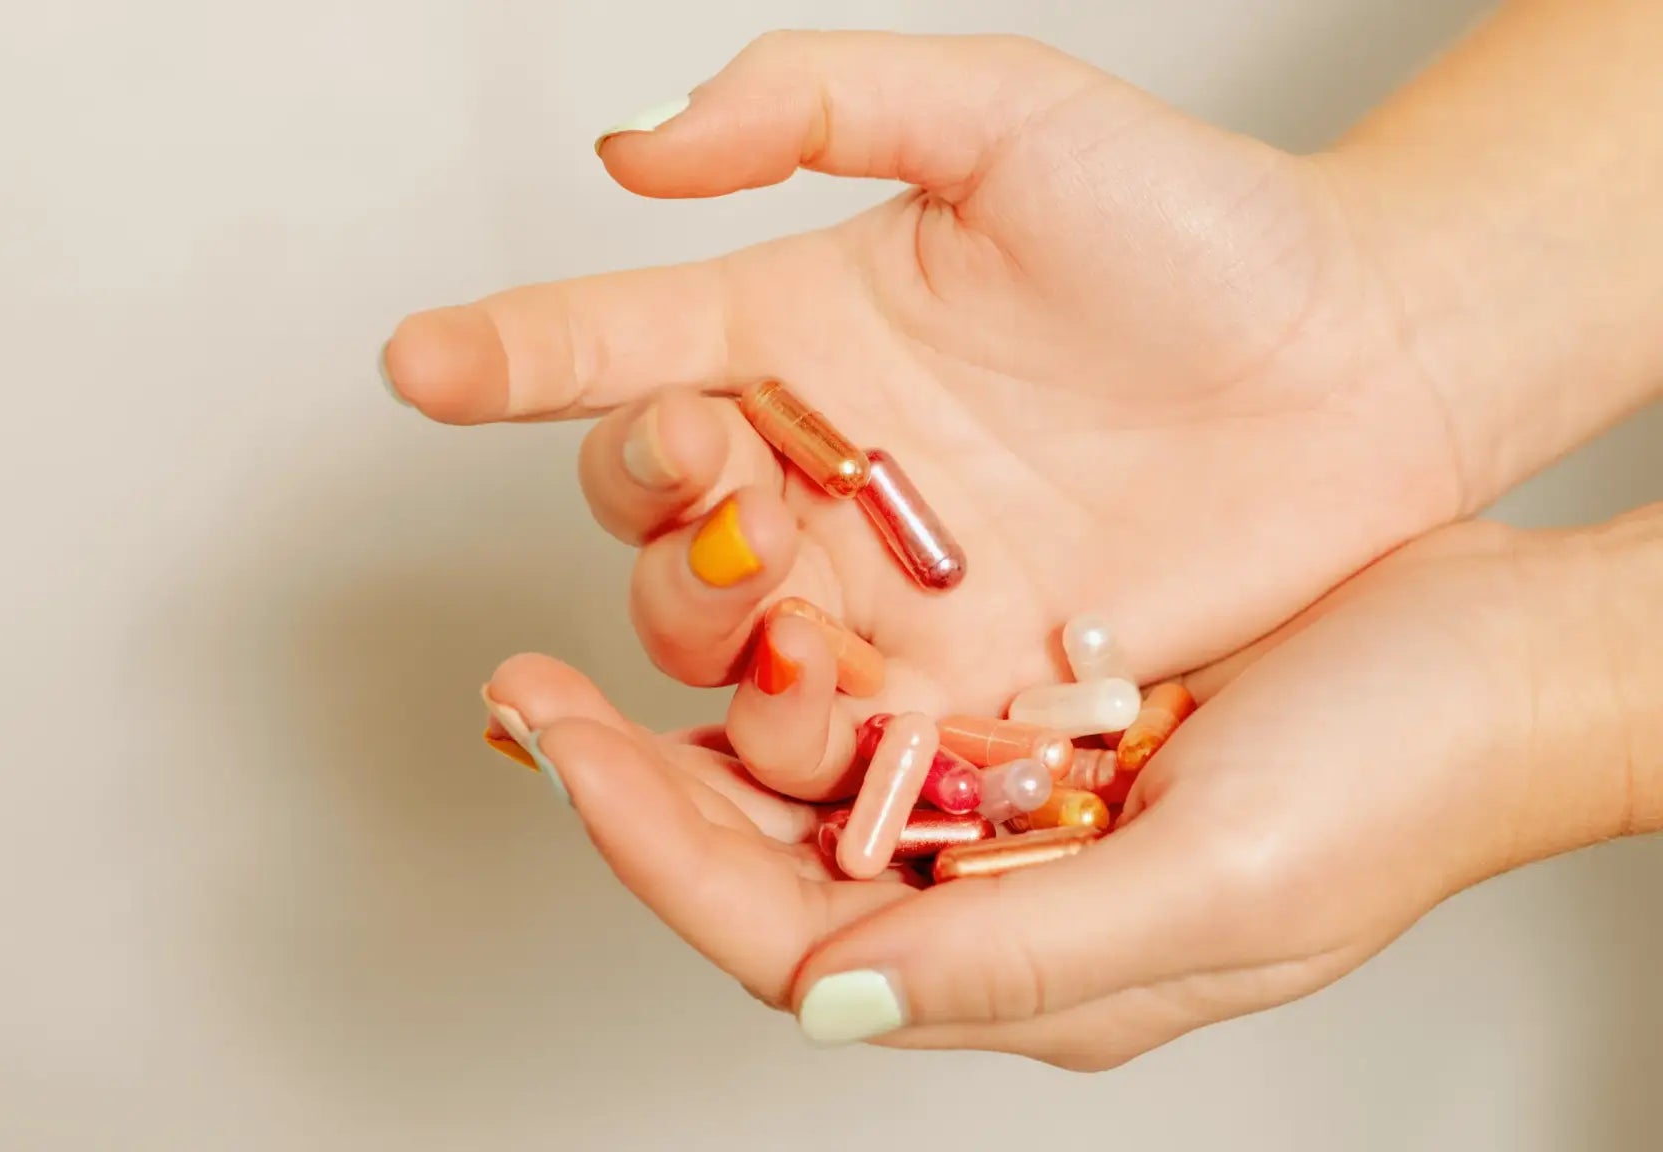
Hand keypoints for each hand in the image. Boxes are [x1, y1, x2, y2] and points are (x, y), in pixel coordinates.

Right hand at [393, 32, 1462, 797]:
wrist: (1367, 362)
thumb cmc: (1199, 225)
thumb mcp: (1008, 113)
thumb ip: (815, 101)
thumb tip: (631, 147)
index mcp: (797, 330)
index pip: (613, 343)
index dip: (509, 354)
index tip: (418, 362)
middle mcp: (815, 463)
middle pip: (646, 516)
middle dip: (649, 509)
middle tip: (718, 479)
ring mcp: (879, 582)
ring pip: (716, 637)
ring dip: (710, 632)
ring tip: (783, 606)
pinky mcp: (955, 678)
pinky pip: (833, 725)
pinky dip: (798, 732)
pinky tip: (820, 708)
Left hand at [485, 518, 1637, 1065]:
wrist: (1503, 653)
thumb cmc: (1402, 779)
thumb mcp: (1220, 882)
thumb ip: (1013, 952)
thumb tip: (821, 992)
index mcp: (1021, 970)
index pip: (783, 935)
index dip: (655, 852)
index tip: (563, 749)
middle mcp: (990, 898)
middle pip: (761, 864)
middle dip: (634, 780)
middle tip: (526, 689)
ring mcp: (1001, 806)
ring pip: (802, 779)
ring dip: (701, 707)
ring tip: (608, 631)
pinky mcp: (1021, 716)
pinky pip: (876, 695)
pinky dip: (800, 651)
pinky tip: (743, 593)